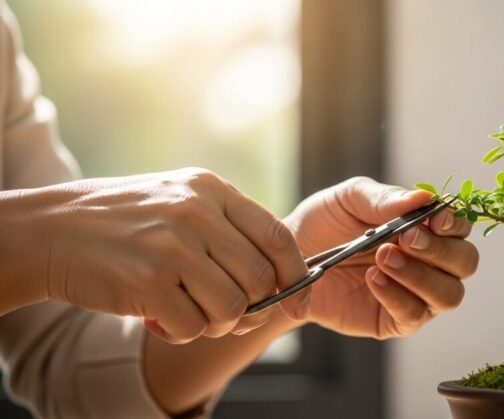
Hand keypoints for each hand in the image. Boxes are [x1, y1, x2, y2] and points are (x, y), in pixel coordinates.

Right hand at [1, 168, 308, 342]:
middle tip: (225, 314)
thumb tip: (282, 277)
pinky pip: (194, 327)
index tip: (296, 301)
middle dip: (251, 308)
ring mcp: (172, 245)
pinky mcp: (147, 280)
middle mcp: (197, 212)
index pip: (278, 235)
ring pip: (232, 307)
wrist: (53, 231)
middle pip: (260, 279)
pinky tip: (157, 317)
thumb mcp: (182, 202)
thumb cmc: (127, 223)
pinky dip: (181, 333)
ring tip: (187, 313)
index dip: (295, 274)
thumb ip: (229, 229)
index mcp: (212, 190)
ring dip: (215, 323)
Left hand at [284, 177, 478, 338]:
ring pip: (449, 295)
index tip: (436, 218)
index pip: (461, 228)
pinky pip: (413, 314)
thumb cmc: (325, 223)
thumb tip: (424, 197)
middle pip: (465, 263)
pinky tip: (373, 278)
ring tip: (383, 258)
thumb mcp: (351, 199)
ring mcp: (415, 294)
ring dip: (422, 276)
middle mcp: (430, 262)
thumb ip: (386, 198)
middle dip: (441, 251)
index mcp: (426, 228)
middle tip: (406, 239)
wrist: (288, 257)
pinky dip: (396, 295)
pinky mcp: (393, 320)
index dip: (456, 224)